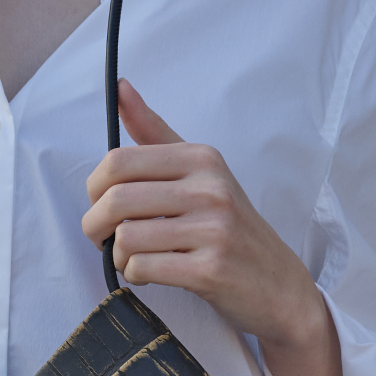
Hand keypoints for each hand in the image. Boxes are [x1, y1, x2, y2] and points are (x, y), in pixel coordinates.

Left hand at [82, 79, 352, 375]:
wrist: (280, 287)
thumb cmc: (231, 230)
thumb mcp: (202, 175)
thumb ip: (157, 135)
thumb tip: (120, 88)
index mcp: (203, 158)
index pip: (119, 161)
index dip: (95, 189)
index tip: (101, 206)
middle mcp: (210, 187)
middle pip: (116, 198)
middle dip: (95, 225)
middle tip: (103, 240)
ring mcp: (213, 229)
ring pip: (126, 237)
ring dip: (117, 255)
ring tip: (133, 259)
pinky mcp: (210, 269)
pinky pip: (142, 267)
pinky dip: (134, 275)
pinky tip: (149, 275)